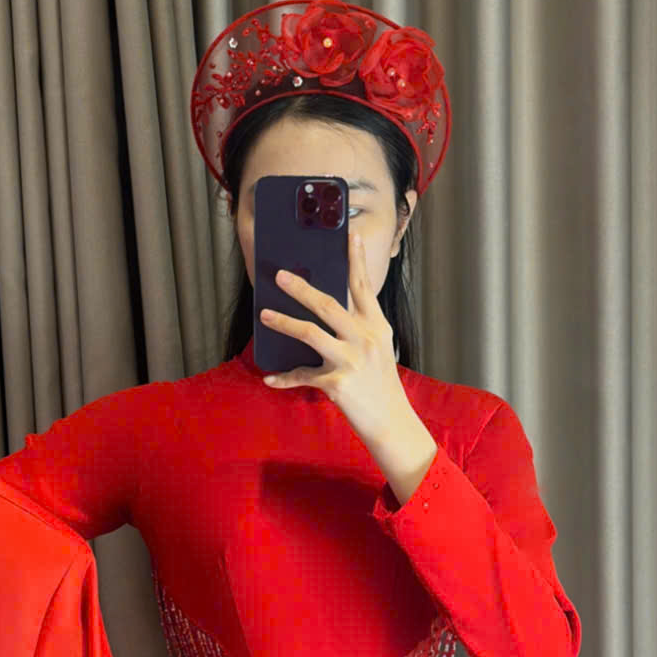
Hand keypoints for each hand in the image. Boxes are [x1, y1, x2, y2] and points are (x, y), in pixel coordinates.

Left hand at [259, 218, 436, 502]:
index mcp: (376, 325)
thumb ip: (360, 328)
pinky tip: (270, 380)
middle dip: (301, 288)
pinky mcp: (337, 383)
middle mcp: (364, 338)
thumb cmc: (380, 385)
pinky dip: (285, 378)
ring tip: (265, 315)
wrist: (391, 422)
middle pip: (328, 304)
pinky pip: (303, 376)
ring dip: (284, 322)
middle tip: (281, 275)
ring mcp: (351, 359)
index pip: (362, 287)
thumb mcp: (379, 349)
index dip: (355, 259)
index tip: (348, 234)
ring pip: (310, 333)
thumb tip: (331, 311)